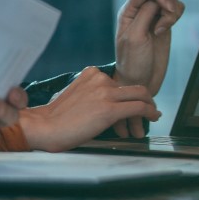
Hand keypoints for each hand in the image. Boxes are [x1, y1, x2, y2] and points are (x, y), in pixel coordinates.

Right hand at [18, 66, 160, 151]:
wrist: (45, 126)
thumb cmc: (58, 117)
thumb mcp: (78, 94)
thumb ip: (95, 92)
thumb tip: (113, 103)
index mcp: (92, 73)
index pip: (120, 81)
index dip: (130, 93)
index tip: (134, 101)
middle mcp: (100, 79)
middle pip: (134, 86)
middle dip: (145, 98)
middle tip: (150, 107)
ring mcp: (106, 93)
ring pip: (141, 95)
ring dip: (150, 106)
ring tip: (153, 114)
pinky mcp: (110, 110)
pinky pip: (139, 108)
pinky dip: (150, 113)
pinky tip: (153, 118)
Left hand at [114, 0, 184, 96]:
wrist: (140, 81)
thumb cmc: (133, 62)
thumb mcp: (135, 37)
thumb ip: (145, 14)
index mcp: (128, 11)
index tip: (167, 9)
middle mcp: (140, 11)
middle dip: (167, 4)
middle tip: (164, 25)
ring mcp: (153, 17)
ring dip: (172, 11)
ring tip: (163, 29)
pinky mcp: (164, 25)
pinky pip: (175, 10)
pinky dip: (176, 16)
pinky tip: (165, 30)